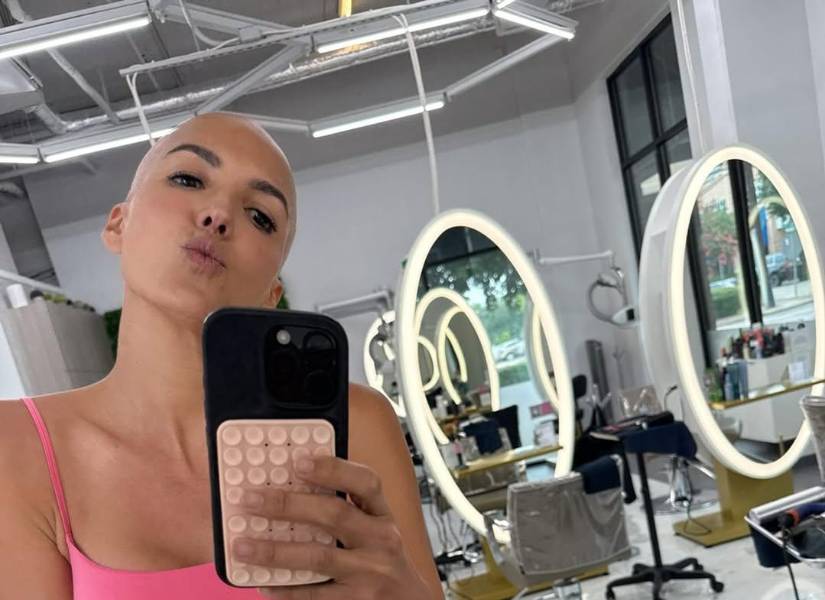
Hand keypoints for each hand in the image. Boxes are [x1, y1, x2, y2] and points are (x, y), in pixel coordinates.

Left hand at [232, 456, 435, 598]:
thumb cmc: (382, 559)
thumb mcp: (375, 528)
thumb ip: (346, 508)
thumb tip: (290, 488)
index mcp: (382, 514)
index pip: (365, 482)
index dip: (333, 468)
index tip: (298, 461)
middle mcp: (380, 540)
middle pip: (335, 515)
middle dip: (288, 504)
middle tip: (250, 499)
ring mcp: (370, 573)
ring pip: (318, 557)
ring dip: (275, 551)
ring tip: (242, 545)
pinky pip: (314, 595)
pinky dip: (285, 590)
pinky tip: (262, 583)